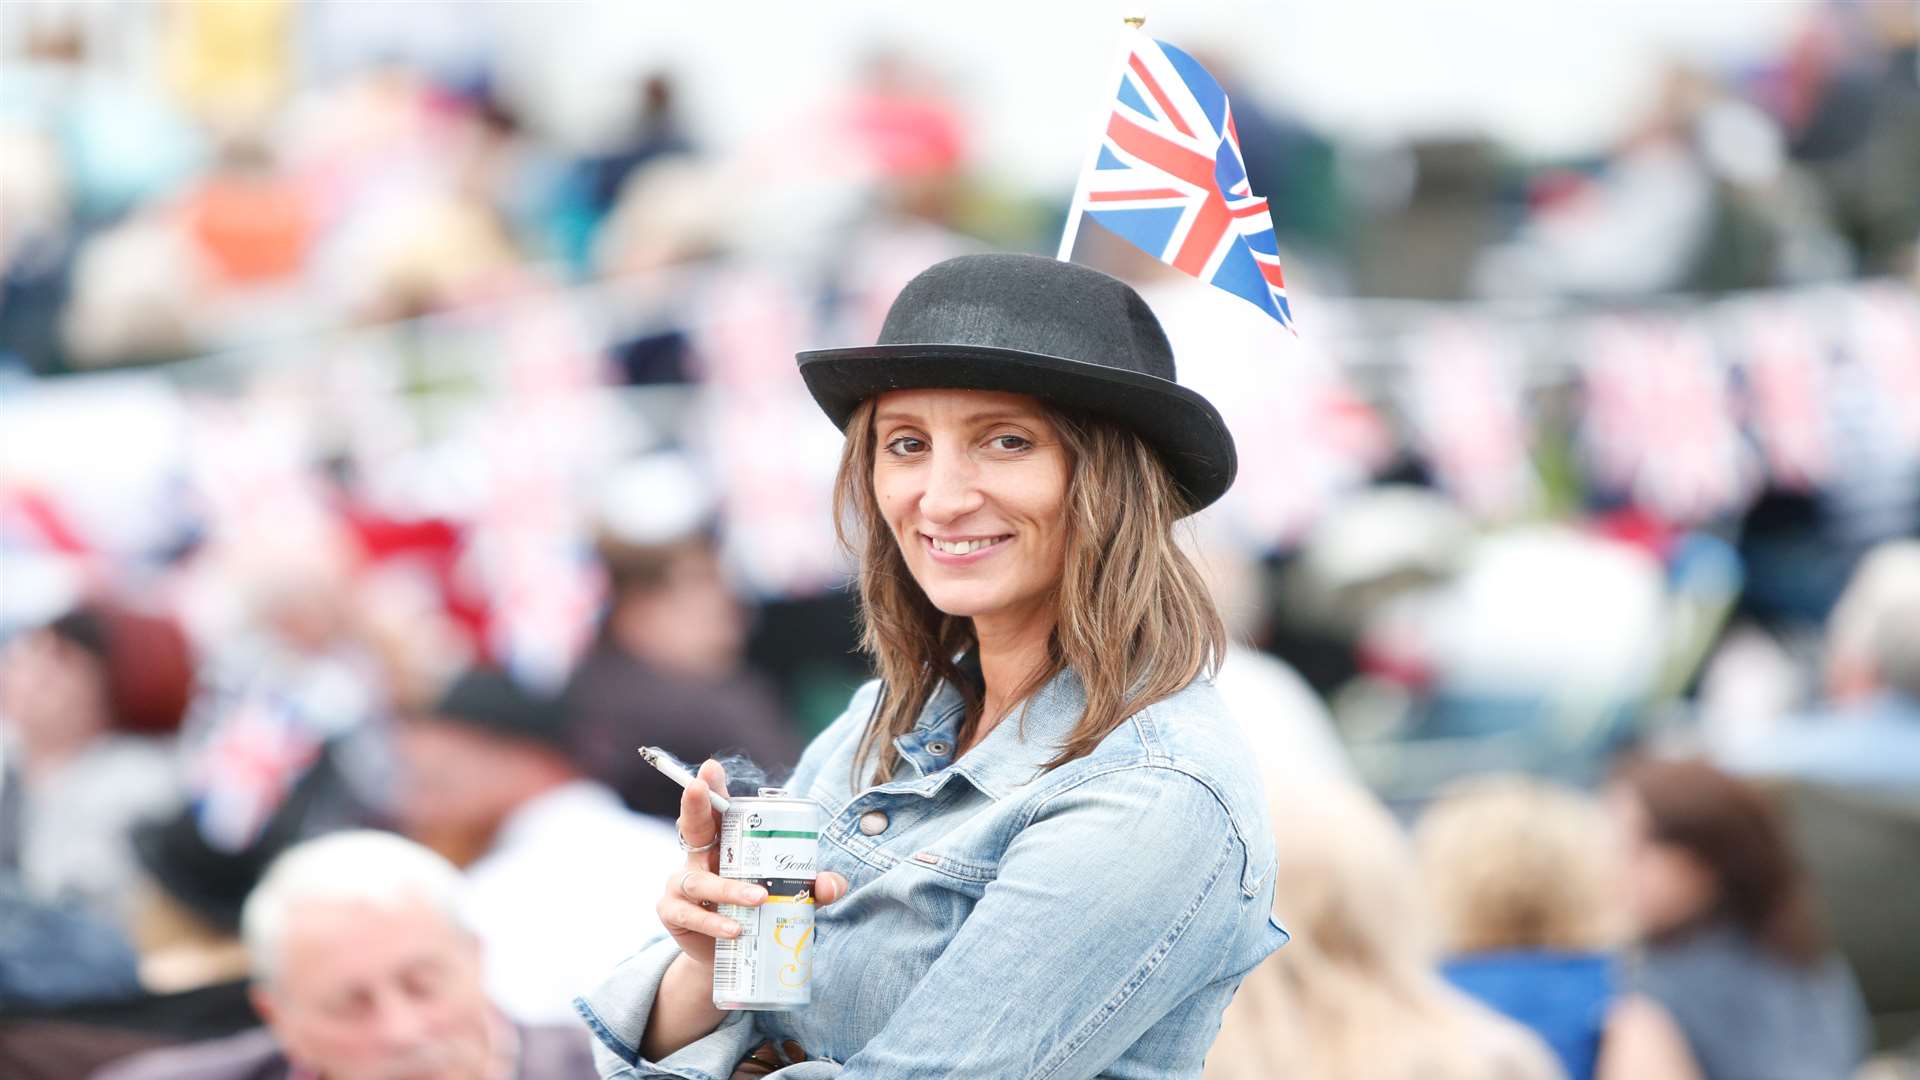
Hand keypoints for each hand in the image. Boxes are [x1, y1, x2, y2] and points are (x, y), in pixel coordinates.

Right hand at [657, 760, 848, 969]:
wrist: (727, 957)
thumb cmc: (757, 912)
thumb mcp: (788, 896)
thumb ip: (811, 888)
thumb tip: (829, 884)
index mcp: (726, 843)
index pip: (718, 810)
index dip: (712, 786)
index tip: (711, 766)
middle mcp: (699, 857)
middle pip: (692, 825)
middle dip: (694, 804)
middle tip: (699, 787)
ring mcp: (682, 884)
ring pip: (700, 879)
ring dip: (730, 888)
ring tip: (759, 898)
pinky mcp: (673, 913)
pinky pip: (691, 915)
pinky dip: (714, 922)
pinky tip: (735, 930)